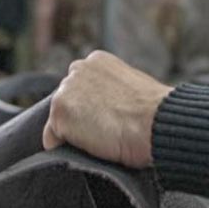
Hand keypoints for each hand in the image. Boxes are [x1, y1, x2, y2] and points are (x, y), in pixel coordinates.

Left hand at [42, 50, 171, 168]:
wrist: (156, 122)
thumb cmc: (155, 111)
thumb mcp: (133, 87)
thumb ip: (113, 89)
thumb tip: (107, 106)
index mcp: (97, 60)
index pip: (82, 85)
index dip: (92, 104)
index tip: (106, 116)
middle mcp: (77, 70)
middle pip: (67, 100)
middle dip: (79, 115)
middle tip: (102, 129)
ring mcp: (66, 91)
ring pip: (60, 119)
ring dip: (74, 131)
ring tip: (100, 139)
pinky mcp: (59, 114)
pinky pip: (52, 139)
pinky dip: (66, 148)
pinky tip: (91, 147)